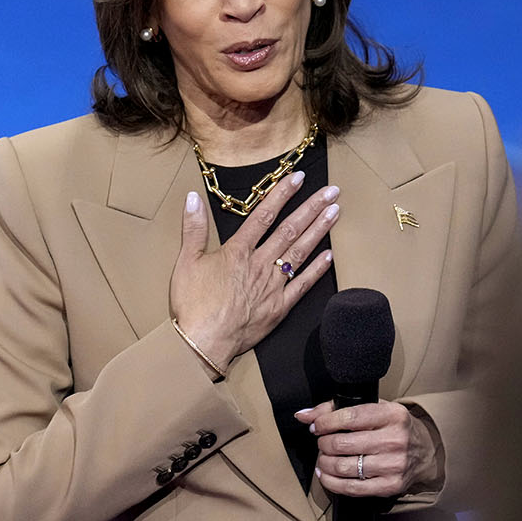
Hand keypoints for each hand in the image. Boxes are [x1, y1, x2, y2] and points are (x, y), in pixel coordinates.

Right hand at [169, 172, 337, 368]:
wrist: (202, 343)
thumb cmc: (192, 305)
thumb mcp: (185, 262)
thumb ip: (193, 228)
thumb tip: (193, 198)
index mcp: (237, 251)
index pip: (264, 215)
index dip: (282, 194)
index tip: (298, 177)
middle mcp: (260, 264)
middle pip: (290, 230)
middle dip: (312, 208)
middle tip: (332, 191)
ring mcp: (272, 286)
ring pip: (300, 252)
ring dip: (319, 230)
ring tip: (335, 212)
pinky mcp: (279, 308)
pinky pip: (302, 285)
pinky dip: (317, 269)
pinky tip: (329, 255)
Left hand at [296, 400, 439, 499]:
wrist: (424, 451)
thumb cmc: (392, 428)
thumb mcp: (374, 410)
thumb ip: (336, 409)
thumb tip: (303, 415)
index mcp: (393, 415)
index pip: (350, 417)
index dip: (326, 422)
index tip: (317, 427)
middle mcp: (395, 439)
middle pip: (343, 444)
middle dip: (324, 444)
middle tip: (322, 443)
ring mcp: (394, 464)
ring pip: (344, 467)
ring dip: (325, 463)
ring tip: (323, 459)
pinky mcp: (390, 485)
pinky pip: (352, 488)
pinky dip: (332, 483)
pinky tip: (326, 475)